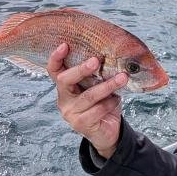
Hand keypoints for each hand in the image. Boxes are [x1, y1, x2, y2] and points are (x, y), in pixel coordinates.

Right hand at [47, 44, 127, 159]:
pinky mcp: (80, 124)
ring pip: (88, 95)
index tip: (65, 45)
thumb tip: (115, 55)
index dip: (56, 57)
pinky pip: (97, 110)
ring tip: (122, 78)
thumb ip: (100, 74)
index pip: (54, 70)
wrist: (109, 131)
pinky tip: (117, 99)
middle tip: (96, 60)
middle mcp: (64, 99)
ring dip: (107, 85)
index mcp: (65, 86)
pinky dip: (110, 103)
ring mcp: (70, 113)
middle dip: (81, 69)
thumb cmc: (104, 102)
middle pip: (65, 80)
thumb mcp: (99, 86)